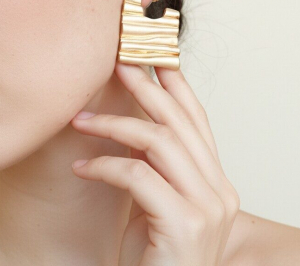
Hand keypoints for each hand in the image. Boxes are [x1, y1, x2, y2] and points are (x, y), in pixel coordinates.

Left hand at [71, 62, 239, 265]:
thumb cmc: (155, 255)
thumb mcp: (158, 202)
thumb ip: (157, 164)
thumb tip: (132, 119)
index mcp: (214, 180)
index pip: (197, 118)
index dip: (176, 83)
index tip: (154, 54)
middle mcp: (219, 189)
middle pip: (179, 120)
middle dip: (146, 86)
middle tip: (119, 62)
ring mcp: (208, 208)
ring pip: (159, 140)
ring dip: (115, 124)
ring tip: (81, 119)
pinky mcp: (185, 224)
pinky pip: (138, 175)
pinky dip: (105, 165)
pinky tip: (81, 165)